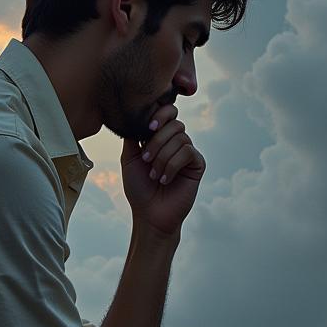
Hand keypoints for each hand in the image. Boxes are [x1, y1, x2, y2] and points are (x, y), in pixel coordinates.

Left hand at [122, 103, 205, 238]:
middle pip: (174, 123)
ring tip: (154, 175)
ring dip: (162, 157)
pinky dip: (172, 165)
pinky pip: (188, 152)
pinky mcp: (197, 164)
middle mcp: (176, 142)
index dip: (160, 114)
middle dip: (157, 141)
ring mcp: (188, 152)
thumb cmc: (138, 188)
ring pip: (180, 138)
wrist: (149, 214)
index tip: (148, 127)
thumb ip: (132, 135)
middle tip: (145, 159)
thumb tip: (132, 114)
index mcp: (160, 137)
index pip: (167, 112)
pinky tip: (165, 179)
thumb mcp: (129, 158)